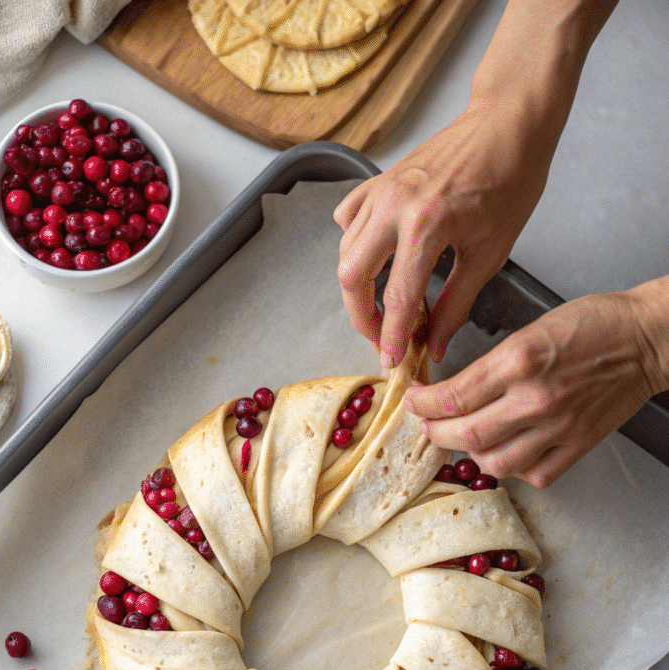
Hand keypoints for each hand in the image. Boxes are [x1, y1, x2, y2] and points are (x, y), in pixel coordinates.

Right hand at [334, 99, 551, 369]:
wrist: (508, 123)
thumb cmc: (510, 180)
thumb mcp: (490, 253)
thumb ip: (456, 304)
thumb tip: (433, 345)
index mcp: (427, 225)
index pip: (396, 298)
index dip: (391, 338)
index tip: (392, 362)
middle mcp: (395, 206)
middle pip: (352, 278)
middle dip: (362, 318)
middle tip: (383, 338)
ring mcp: (381, 190)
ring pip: (345, 252)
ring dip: (358, 288)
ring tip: (386, 307)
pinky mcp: (378, 181)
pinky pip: (349, 221)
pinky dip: (355, 246)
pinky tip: (378, 258)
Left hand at [403, 285, 668, 486]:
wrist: (646, 340)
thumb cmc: (594, 325)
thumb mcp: (531, 328)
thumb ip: (493, 365)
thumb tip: (456, 391)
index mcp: (520, 360)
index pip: (454, 396)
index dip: (424, 405)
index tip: (414, 402)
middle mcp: (536, 398)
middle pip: (466, 435)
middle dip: (436, 434)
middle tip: (429, 427)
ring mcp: (558, 428)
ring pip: (494, 462)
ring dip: (471, 455)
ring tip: (467, 441)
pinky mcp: (577, 446)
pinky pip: (532, 475)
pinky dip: (512, 468)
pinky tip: (508, 451)